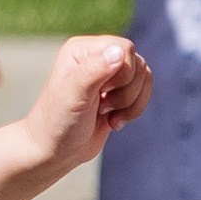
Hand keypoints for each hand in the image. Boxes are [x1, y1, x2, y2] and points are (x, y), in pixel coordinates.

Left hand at [23, 32, 152, 177]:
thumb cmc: (58, 122)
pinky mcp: (119, 91)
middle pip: (138, 64)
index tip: (101, 94)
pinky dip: (133, 110)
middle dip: (126, 93)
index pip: (124, 49)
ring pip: (144, 78)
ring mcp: (110, 74)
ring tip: (106, 115)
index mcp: (82, 49)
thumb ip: (93, 71)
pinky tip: (113, 121)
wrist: (56, 150)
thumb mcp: (73, 96)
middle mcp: (97, 56)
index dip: (121, 75)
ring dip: (130, 103)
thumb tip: (119, 51)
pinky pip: (144, 92)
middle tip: (101, 108)